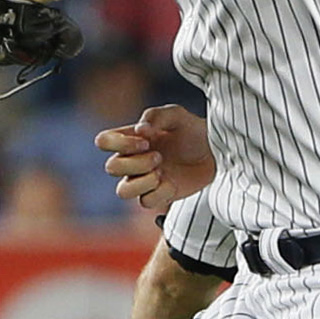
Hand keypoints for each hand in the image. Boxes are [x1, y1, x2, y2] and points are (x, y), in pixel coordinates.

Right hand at [97, 104, 216, 210]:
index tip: (146, 140)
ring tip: (162, 172)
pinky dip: (159, 193)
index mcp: (131, 138)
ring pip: (122, 191)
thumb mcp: (177, 115)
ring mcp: (144, 180)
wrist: (216, 153)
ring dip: (142, 182)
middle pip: (111, 168)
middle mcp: (133, 160)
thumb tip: (140, 130)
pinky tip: (172, 183)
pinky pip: (146, 202)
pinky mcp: (159, 196)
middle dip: (135, 162)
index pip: (103, 141)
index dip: (118, 143)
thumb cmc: (193, 132)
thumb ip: (156, 116)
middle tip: (159, 156)